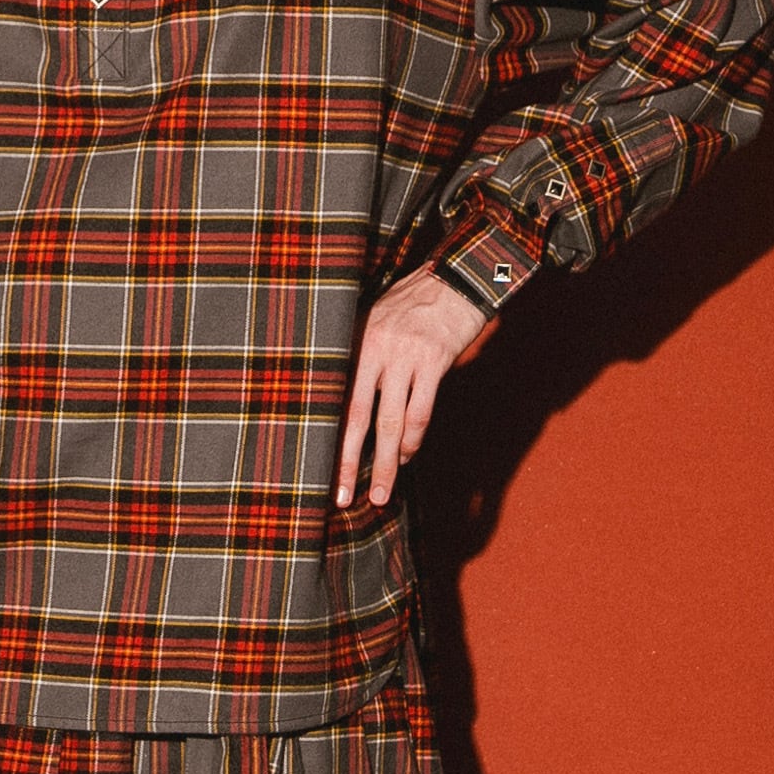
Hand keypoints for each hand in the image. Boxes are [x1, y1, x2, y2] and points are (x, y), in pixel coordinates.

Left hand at [335, 266, 487, 506]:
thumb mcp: (375, 318)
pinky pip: (421, 410)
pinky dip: (414, 439)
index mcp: (354, 340)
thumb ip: (358, 354)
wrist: (457, 277)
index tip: (316, 469)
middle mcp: (375, 349)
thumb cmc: (414, 302)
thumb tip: (339, 397)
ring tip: (382, 494)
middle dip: (348, 462)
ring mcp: (405, 356)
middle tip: (341, 496)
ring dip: (388, 463)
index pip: (334, 398)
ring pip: (392, 422)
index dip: (326, 436)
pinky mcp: (434, 361)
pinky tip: (407, 456)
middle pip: (356, 417)